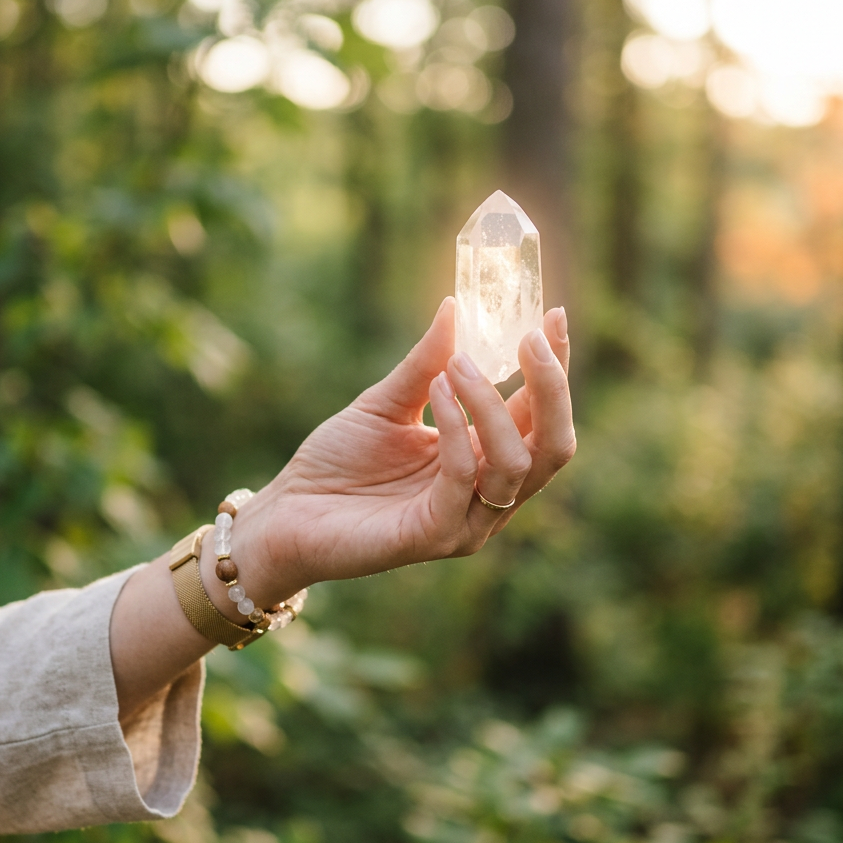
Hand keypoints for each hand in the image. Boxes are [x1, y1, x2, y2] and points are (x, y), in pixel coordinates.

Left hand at [233, 297, 575, 605]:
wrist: (287, 513)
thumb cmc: (337, 462)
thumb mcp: (386, 401)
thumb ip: (426, 363)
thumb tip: (454, 306)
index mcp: (485, 460)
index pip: (541, 416)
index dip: (555, 368)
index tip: (555, 315)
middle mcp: (488, 494)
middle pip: (553, 446)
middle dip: (551, 387)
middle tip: (530, 336)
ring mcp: (466, 521)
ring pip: (516, 462)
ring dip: (490, 403)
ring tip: (457, 363)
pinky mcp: (435, 536)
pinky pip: (463, 478)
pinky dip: (457, 429)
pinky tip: (438, 390)